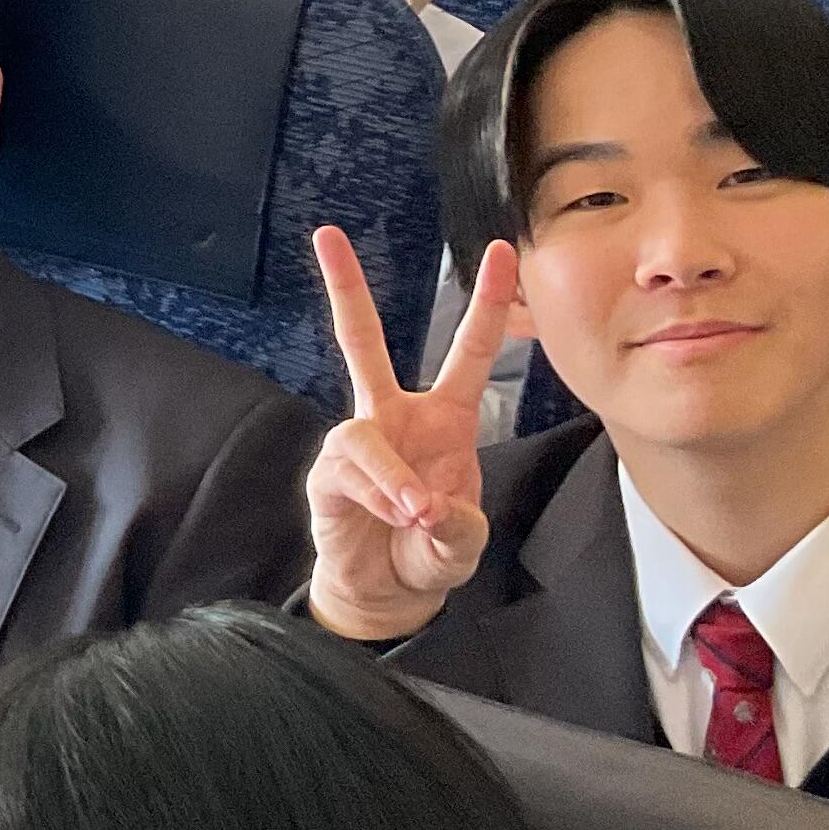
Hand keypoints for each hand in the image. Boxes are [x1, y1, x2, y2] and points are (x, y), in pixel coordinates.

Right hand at [305, 225, 514, 642]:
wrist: (387, 594)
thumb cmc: (429, 551)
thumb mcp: (464, 543)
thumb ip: (457, 526)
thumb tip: (423, 505)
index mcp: (445, 420)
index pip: (469, 351)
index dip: (487, 303)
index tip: (501, 252)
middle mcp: (395, 417)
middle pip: (362, 341)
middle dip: (346, 288)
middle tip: (327, 236)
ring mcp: (357, 443)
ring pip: (364, 435)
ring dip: (393, 478)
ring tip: (416, 515)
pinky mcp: (327, 474)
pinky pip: (348, 470)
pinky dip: (376, 496)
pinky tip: (392, 517)